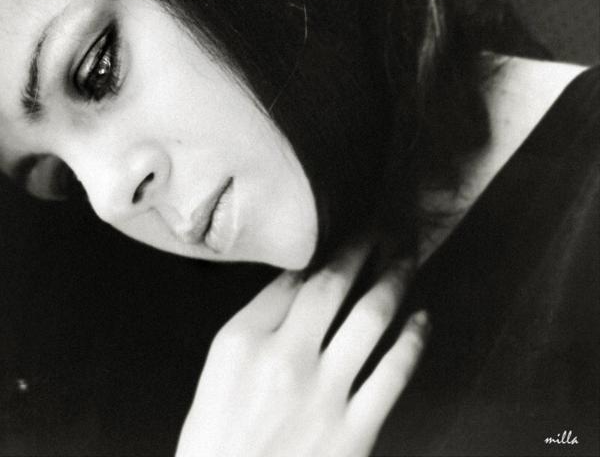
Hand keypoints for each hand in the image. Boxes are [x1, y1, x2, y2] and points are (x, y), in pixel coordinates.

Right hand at [175, 244, 429, 456]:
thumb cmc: (219, 433)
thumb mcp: (223, 366)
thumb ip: (261, 317)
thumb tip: (301, 277)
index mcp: (246, 339)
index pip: (295, 278)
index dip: (330, 247)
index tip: (352, 227)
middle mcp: (287, 358)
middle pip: (336, 285)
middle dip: (366, 247)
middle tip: (387, 224)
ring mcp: (326, 394)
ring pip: (372, 317)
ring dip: (395, 279)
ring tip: (409, 256)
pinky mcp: (356, 431)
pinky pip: (395, 372)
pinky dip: (414, 338)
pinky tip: (423, 317)